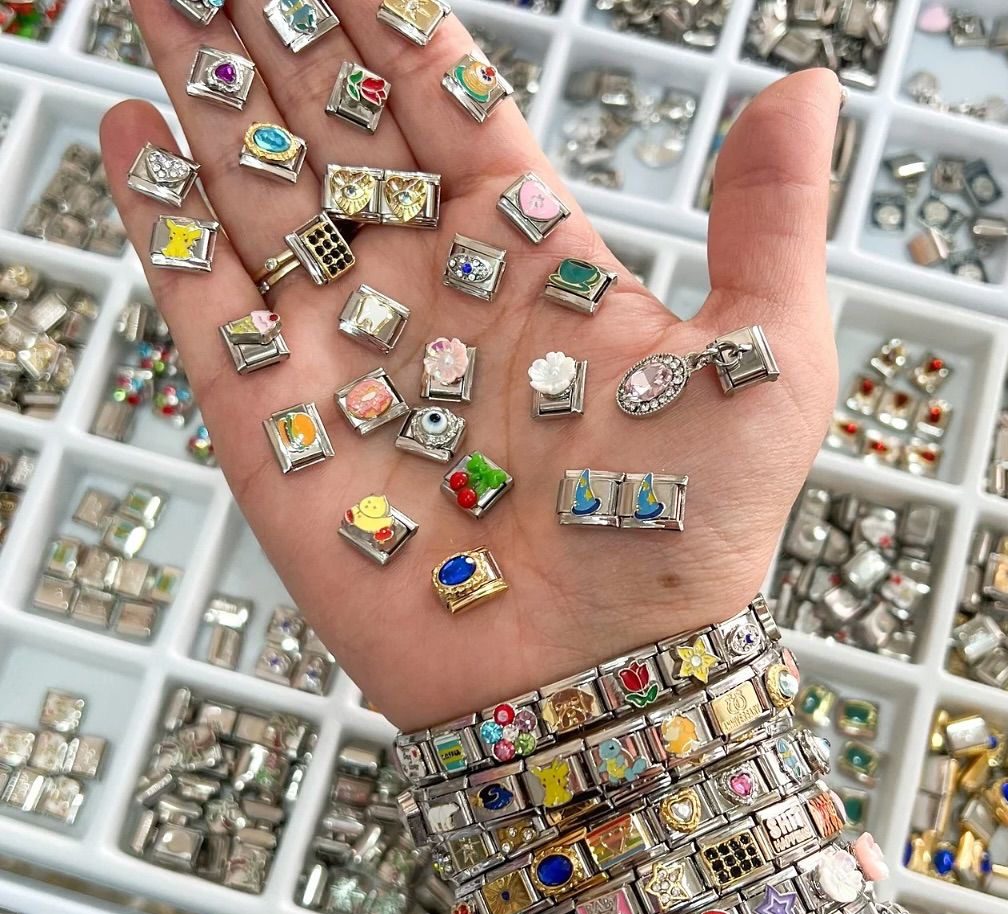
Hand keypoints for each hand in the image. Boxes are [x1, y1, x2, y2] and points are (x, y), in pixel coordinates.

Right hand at [100, 5, 840, 730]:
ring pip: (258, 190)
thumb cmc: (687, 532)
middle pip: (333, 123)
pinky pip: (204, 302)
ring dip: (206, 88)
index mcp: (524, 251)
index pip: (440, 98)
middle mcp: (423, 286)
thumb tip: (803, 83)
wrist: (596, 677)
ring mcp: (344, 351)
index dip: (389, 15)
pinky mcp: (277, 427)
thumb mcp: (764, 363)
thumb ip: (769, 220)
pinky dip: (163, 217)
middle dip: (278, 30)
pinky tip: (129, 126)